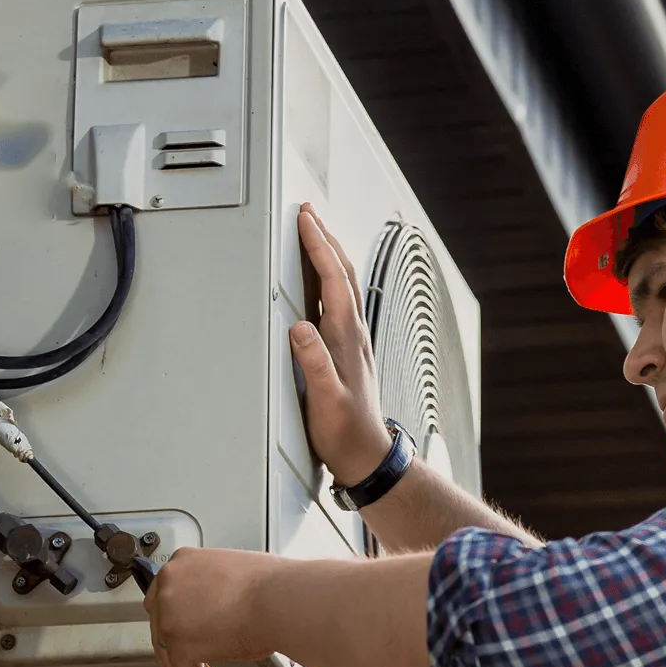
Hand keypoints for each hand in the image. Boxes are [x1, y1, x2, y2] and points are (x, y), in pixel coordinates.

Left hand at [142, 547, 276, 666]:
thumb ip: (213, 595)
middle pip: (160, 629)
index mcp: (183, 563)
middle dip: (172, 656)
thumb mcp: (232, 576)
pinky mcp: (181, 645)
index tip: (175, 636)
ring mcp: (170, 617)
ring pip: (170, 657)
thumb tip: (217, 616)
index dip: (172, 623)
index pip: (165, 599)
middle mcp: (169, 586)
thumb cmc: (272, 587)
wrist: (279, 599)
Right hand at [290, 203, 391, 485]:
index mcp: (345, 338)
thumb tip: (300, 327)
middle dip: (325, 238)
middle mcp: (352, 333)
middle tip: (307, 213)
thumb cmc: (344, 431)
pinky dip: (328, 279)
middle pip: (341, 273)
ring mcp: (352, 340)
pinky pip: (338, 302)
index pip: (332, 280)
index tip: (305, 219)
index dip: (318, 246)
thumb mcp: (325, 399)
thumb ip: (314, 363)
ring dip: (329, 254)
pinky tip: (321, 282)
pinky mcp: (347, 350)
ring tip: (314, 234)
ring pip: (342, 284)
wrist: (365, 453)